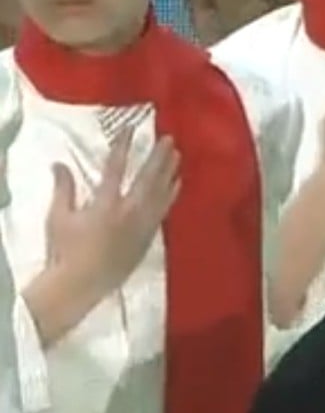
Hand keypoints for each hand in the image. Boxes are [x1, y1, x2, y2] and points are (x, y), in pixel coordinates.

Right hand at [45, 128, 180, 304]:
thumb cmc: (66, 251)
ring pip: (162, 193)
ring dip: (170, 172)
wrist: (83, 284)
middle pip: (148, 179)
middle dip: (159, 157)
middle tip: (169, 139)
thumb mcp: (59, 217)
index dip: (123, 146)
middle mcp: (129, 212)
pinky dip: (171, 195)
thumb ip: (64, 189)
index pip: (116, 168)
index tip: (131, 128)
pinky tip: (177, 184)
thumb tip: (59, 163)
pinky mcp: (149, 237)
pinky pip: (164, 210)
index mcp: (105, 204)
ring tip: (178, 156)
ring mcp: (143, 225)